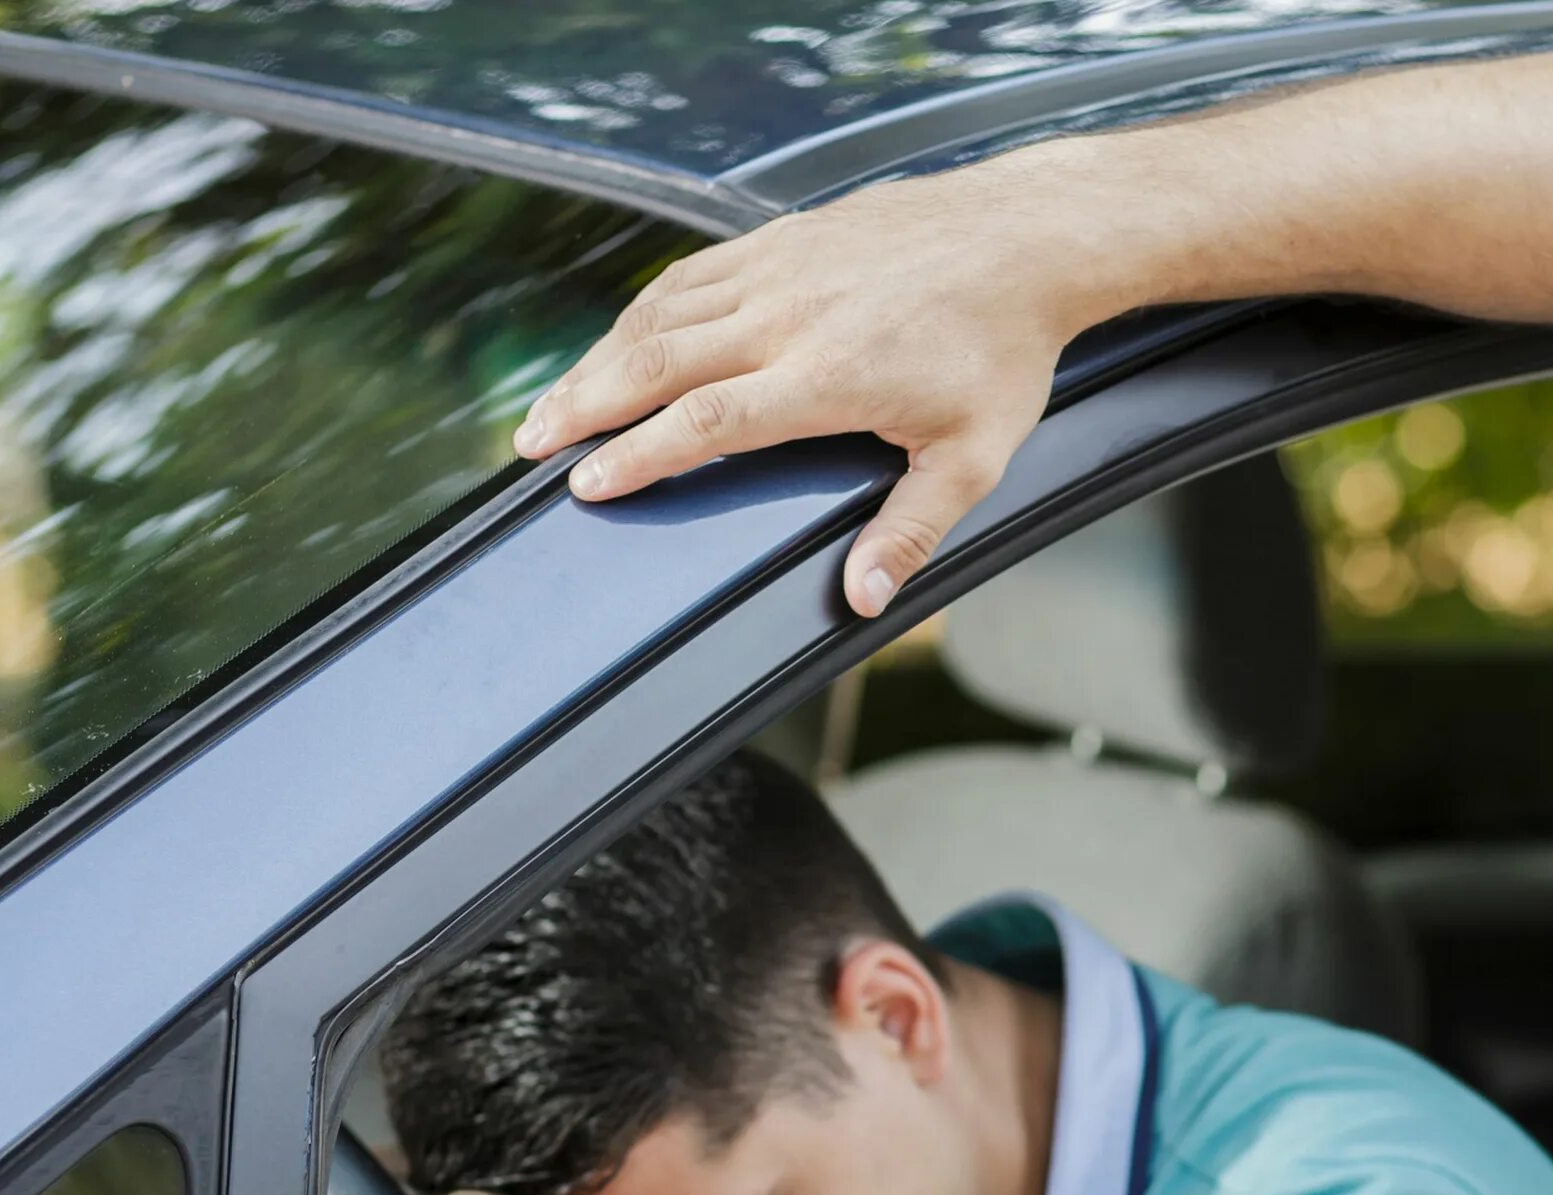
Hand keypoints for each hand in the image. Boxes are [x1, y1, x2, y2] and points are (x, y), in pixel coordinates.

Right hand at [512, 155, 1107, 616]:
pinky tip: (621, 342)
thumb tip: (863, 600)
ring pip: (661, 313)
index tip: (589, 485)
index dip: (640, 456)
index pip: (708, 421)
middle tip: (530, 445)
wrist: (1022, 237)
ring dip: (599, 358)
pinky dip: (643, 312)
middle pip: (658, 361)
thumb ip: (910, 529)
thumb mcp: (973, 457)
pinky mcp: (780, 236)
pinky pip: (691, 275)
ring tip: (556, 403)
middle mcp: (789, 314)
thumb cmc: (1004, 352)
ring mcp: (780, 267)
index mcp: (829, 375)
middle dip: (585, 405)